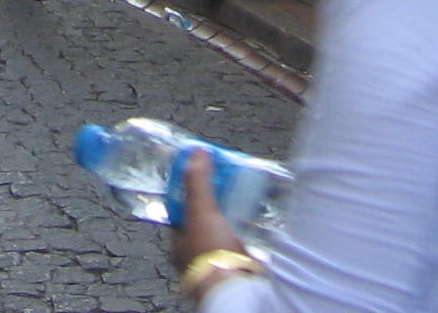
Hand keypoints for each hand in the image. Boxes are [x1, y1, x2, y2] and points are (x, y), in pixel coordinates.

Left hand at [167, 153, 242, 275]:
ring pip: (224, 232)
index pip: (180, 210)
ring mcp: (218, 261)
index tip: (202, 174)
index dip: (189, 190)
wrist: (235, 287)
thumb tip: (196, 151)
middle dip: (215, 203)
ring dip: (233, 216)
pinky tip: (258, 219)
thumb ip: (197, 181)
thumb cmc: (210, 252)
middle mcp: (196, 254)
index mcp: (179, 243)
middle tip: (228, 183)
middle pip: (204, 220)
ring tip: (245, 196)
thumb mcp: (199, 210)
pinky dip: (249, 230)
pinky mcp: (239, 266)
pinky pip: (242, 243)